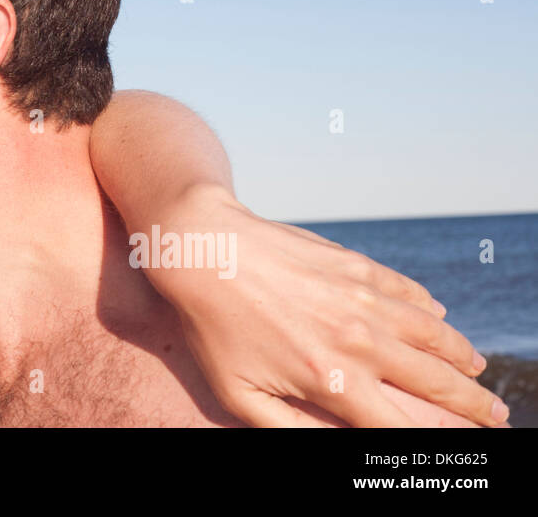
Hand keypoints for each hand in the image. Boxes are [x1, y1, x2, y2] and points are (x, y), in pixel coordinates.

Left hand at [149, 186, 508, 426]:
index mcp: (335, 381)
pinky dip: (429, 311)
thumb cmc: (213, 328)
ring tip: (475, 369)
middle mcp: (361, 342)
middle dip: (474, 406)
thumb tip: (333, 450)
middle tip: (496, 416)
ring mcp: (363, 299)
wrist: (204, 248)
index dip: (438, 447)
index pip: (403, 429)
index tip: (460, 451)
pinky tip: (436, 319)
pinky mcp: (357, 266)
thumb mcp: (240, 396)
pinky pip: (408, 293)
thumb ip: (290, 431)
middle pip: (437, 383)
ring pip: (435, 335)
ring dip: (461, 357)